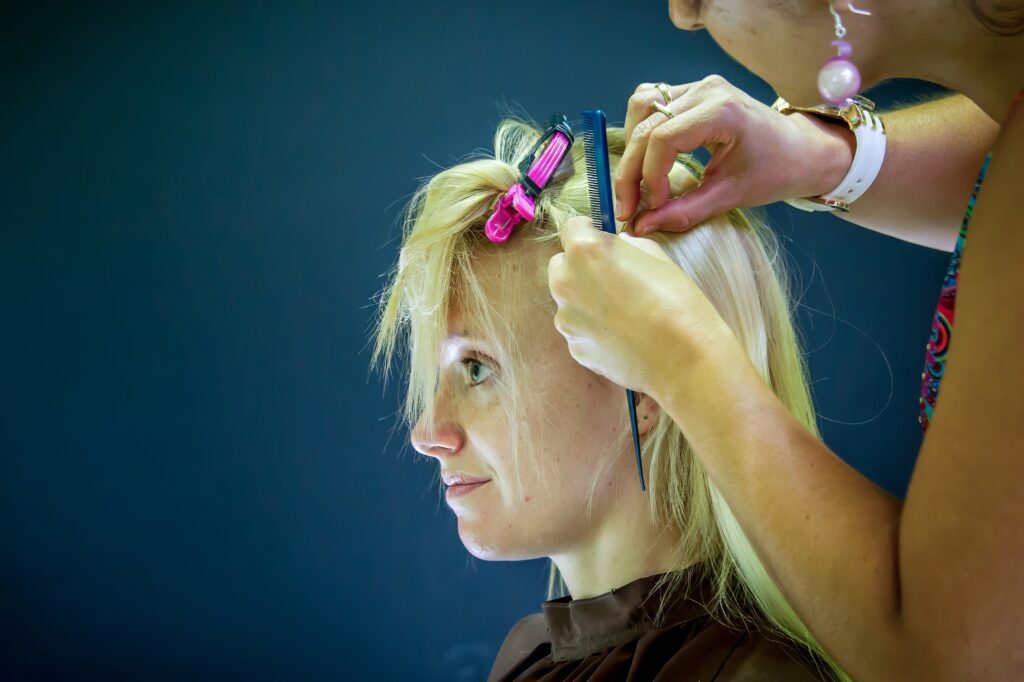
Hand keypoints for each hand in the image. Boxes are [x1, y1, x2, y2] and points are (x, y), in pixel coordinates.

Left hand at [547, 216, 740, 399]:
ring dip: (586, 300)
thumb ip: (626, 246)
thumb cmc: (676, 301)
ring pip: (569, 300)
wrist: (682, 358)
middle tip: (613, 278)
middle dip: (580, 267)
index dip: (589, 233)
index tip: (603, 242)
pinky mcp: (574, 348)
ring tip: (623, 313)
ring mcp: (566, 319)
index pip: (571, 228)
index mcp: (584, 251)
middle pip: (561, 265)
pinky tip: (623, 336)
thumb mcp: (655, 256)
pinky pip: (579, 330)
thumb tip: (616, 248)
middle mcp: (565, 283)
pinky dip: (594, 329)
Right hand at [614, 75, 854, 234]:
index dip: (647, 176)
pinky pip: (653, 101)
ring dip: (632, 145)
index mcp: (721, 111)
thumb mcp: (731, 196)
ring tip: (635, 180)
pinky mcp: (694, 91)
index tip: (650, 207)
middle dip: (631, 170)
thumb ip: (684, 211)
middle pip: (646, 126)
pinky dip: (641, 128)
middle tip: (627, 206)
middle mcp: (706, 90)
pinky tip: (645, 156)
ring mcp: (698, 86)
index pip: (663, 139)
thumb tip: (641, 226)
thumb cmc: (776, 171)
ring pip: (642, 106)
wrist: (803, 150)